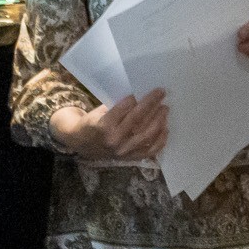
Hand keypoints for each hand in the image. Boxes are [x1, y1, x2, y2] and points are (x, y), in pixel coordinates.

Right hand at [49, 90, 168, 161]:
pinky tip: (165, 129)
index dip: (138, 99)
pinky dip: (160, 140)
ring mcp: (124, 151)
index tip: (147, 90)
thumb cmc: (92, 123)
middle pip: (138, 120)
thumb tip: (139, 97)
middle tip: (161, 94)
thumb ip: (117, 106)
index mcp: (104, 125)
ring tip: (164, 109)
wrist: (83, 145)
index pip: (124, 109)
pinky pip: (150, 150)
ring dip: (159, 120)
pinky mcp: (130, 158)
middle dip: (152, 105)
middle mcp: (115, 139)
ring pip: (147, 135)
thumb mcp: (99, 112)